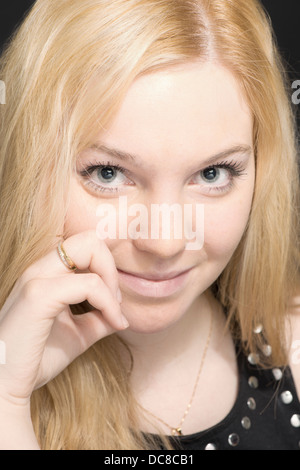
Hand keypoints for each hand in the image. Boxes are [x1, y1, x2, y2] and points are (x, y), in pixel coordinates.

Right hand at [0, 230, 127, 406]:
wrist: (6, 386)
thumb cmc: (36, 359)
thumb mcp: (77, 334)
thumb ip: (98, 318)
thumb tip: (122, 314)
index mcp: (45, 273)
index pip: (85, 246)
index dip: (107, 270)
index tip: (113, 304)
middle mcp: (39, 269)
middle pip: (89, 238)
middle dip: (111, 267)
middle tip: (115, 302)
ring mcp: (37, 279)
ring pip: (90, 249)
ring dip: (112, 282)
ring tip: (114, 314)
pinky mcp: (39, 296)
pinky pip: (89, 284)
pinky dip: (108, 302)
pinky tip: (113, 323)